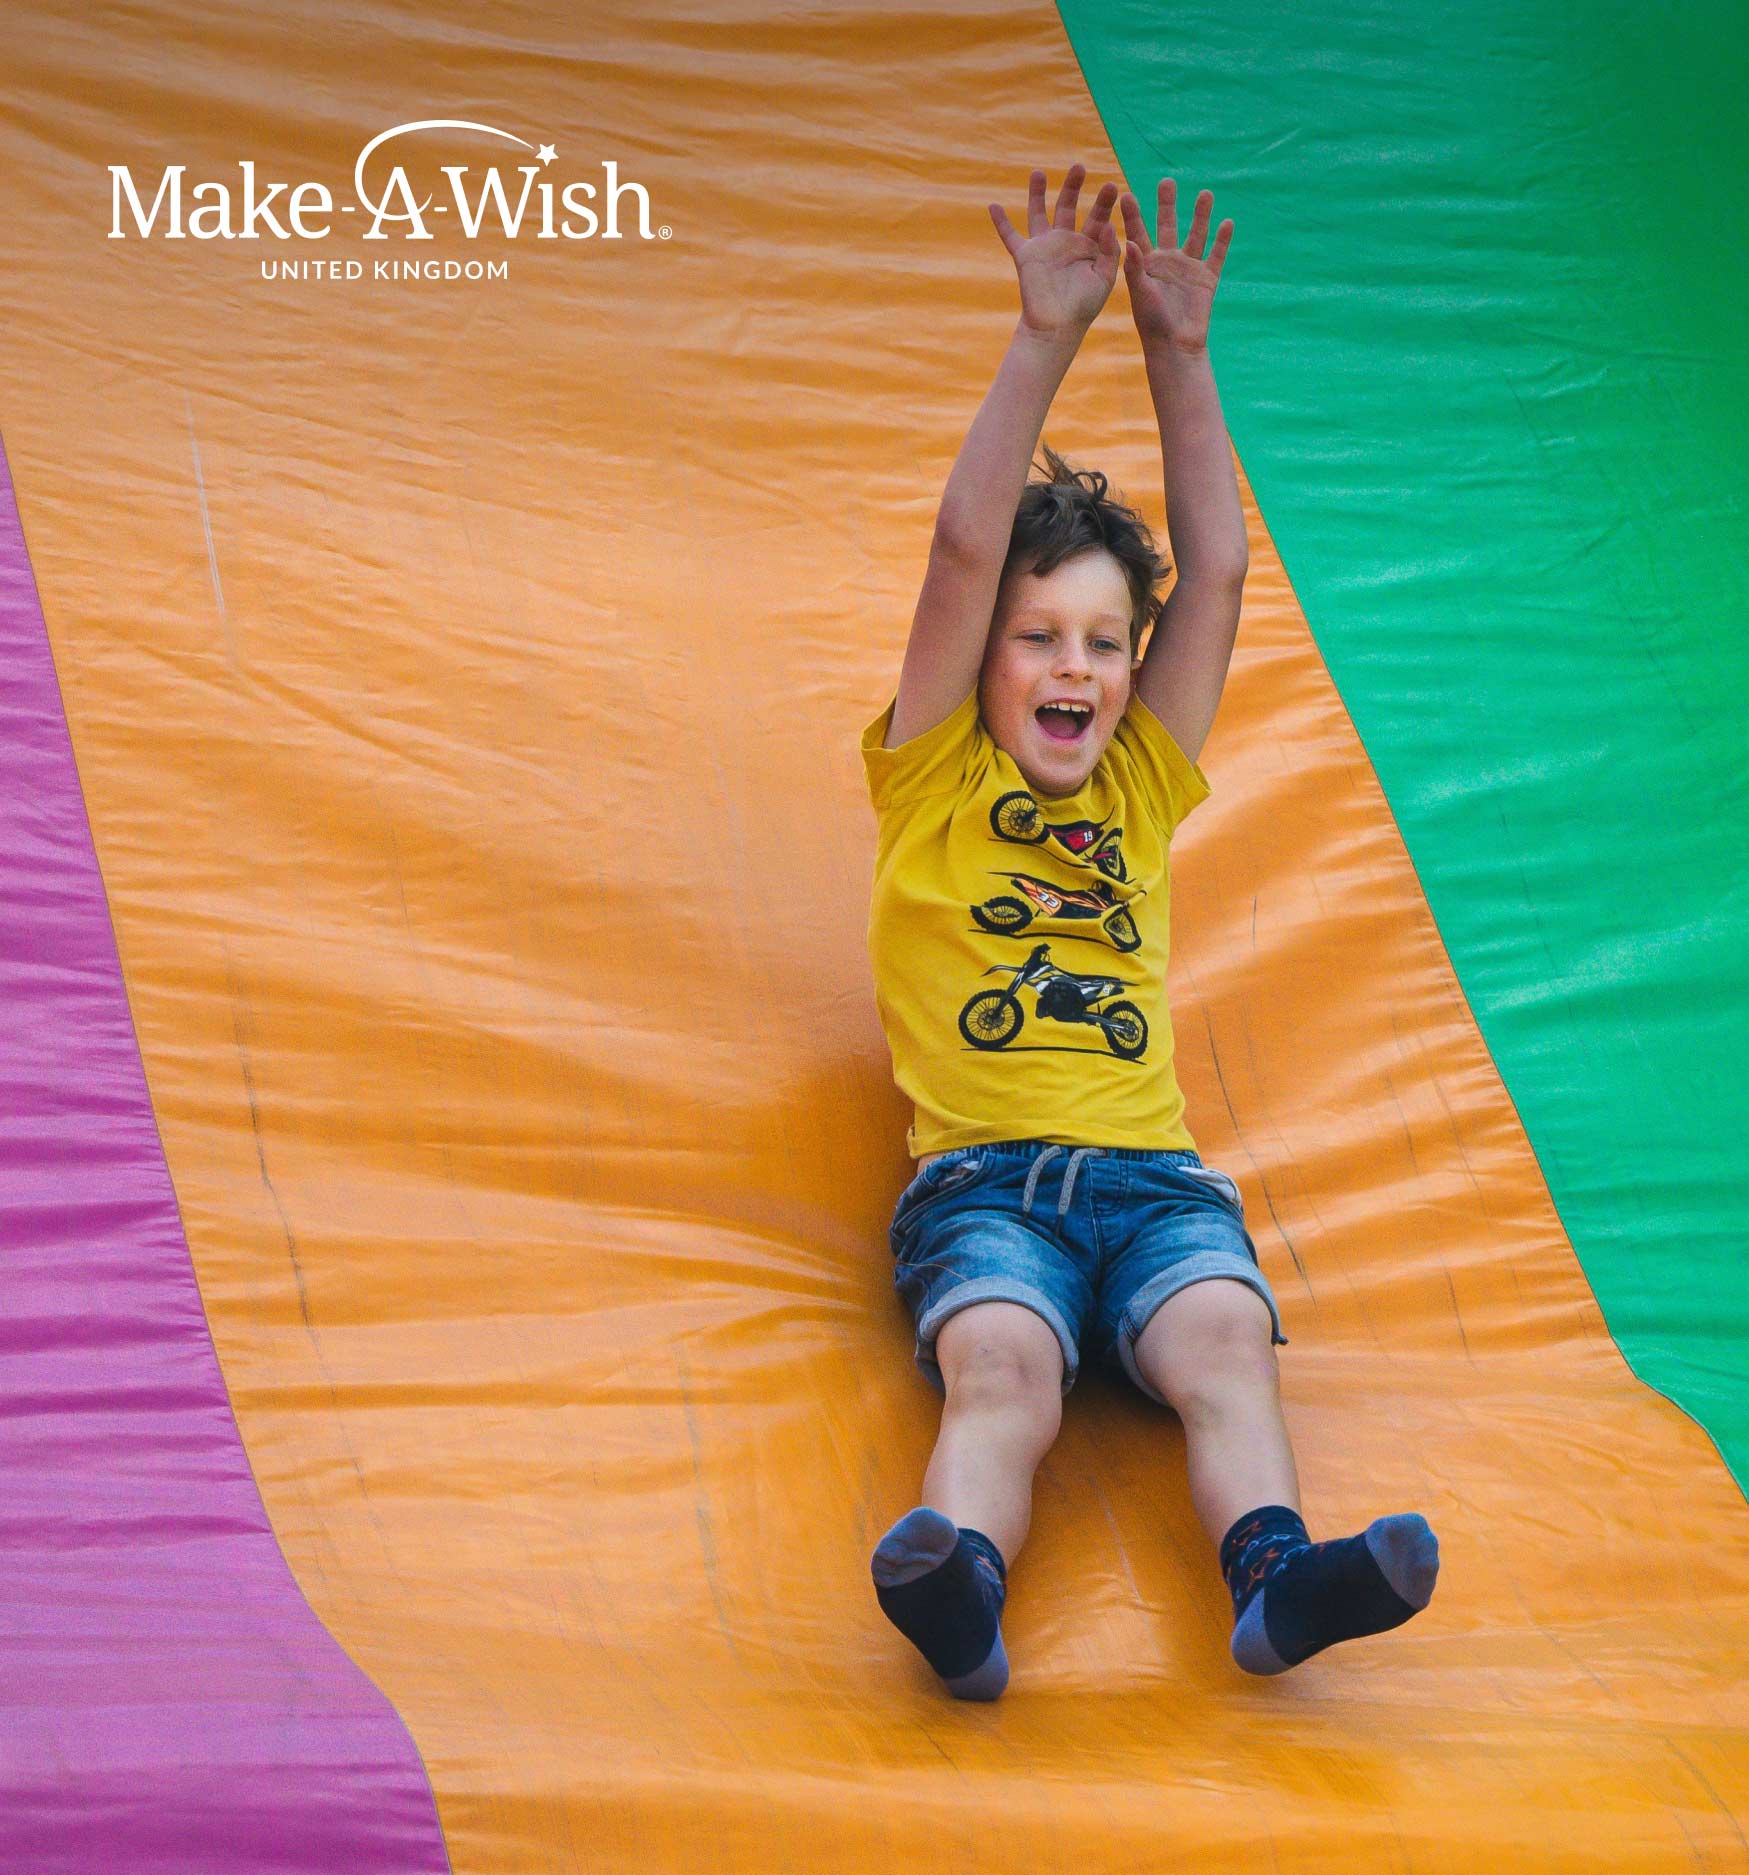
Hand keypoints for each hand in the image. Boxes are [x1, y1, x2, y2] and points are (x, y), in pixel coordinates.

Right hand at [988, 164, 1120, 341]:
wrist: (1057, 327)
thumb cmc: (1084, 307)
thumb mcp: (1104, 278)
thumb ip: (1109, 251)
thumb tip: (1107, 226)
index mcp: (1087, 246)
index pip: (1096, 217)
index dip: (1103, 202)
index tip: (1111, 186)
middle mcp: (1065, 242)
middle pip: (1067, 206)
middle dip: (1073, 186)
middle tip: (1079, 167)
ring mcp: (1044, 247)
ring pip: (1038, 213)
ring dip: (1037, 193)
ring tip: (1038, 172)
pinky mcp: (1025, 257)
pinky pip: (1010, 237)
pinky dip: (1001, 223)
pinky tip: (993, 206)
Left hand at [1119, 178, 1232, 352]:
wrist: (1174, 346)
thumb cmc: (1151, 323)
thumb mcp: (1140, 293)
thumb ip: (1135, 268)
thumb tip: (1129, 240)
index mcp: (1146, 264)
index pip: (1138, 233)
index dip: (1132, 215)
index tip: (1125, 194)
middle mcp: (1167, 262)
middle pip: (1168, 226)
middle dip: (1167, 205)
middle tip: (1166, 181)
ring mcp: (1188, 269)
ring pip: (1196, 235)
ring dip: (1201, 215)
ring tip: (1205, 193)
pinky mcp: (1206, 279)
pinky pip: (1216, 256)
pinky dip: (1222, 241)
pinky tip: (1227, 222)